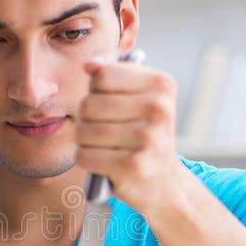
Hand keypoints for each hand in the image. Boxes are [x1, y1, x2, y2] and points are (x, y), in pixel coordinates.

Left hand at [77, 58, 180, 214]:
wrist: (162, 181)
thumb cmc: (142, 134)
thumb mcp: (136, 98)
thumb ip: (112, 76)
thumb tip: (90, 65)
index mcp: (162, 84)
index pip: (102, 76)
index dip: (95, 91)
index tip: (109, 103)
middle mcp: (159, 109)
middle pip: (89, 104)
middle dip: (86, 118)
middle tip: (102, 129)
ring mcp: (148, 138)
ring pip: (84, 130)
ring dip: (84, 141)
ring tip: (101, 146)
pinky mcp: (133, 165)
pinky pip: (85, 155)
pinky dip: (86, 159)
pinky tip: (102, 162)